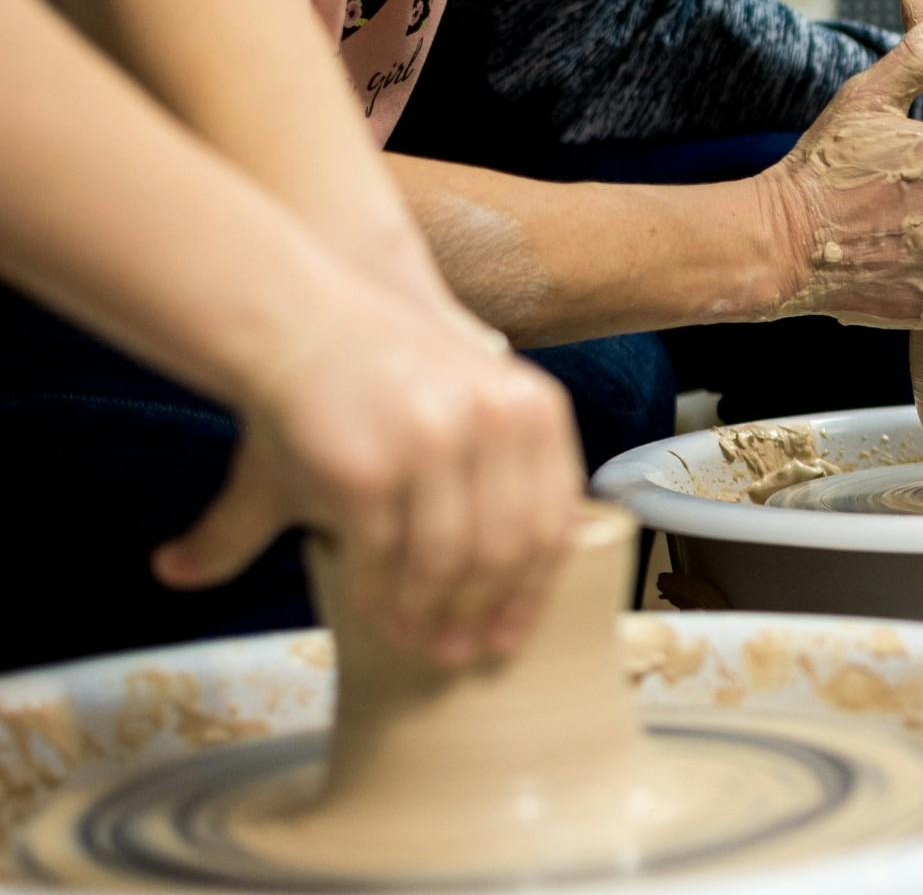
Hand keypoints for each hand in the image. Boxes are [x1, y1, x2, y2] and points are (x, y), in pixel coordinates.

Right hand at [151, 290, 585, 666]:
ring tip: (419, 642)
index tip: (514, 634)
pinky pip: (385, 559)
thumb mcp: (464, 406)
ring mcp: (433, 445)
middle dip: (484, 615)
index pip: (552, 522)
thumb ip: (509, 474)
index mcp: (532, 409)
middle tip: (462, 655)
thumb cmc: (383, 376)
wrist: (299, 321)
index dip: (535, 590)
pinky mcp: (368, 471)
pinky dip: (383, 598)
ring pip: (448, 564)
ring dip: (432, 615)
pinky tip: (378, 616)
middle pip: (506, 552)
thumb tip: (570, 546)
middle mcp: (494, 423)